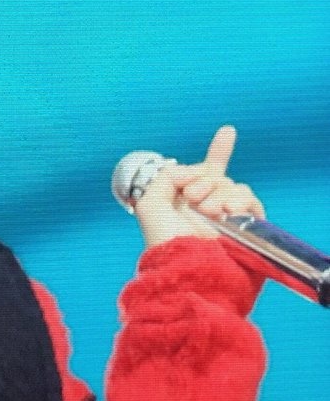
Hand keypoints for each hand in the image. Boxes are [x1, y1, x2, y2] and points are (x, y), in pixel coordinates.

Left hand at [133, 125, 266, 248]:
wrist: (187, 269)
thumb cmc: (165, 242)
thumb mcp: (150, 203)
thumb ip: (168, 175)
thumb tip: (198, 170)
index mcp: (188, 201)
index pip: (206, 171)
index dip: (219, 151)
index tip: (228, 131)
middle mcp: (210, 207)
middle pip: (218, 176)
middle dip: (205, 181)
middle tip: (192, 199)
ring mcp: (230, 217)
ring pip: (235, 186)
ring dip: (219, 194)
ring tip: (208, 211)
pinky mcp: (247, 227)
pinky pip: (250, 200)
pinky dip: (239, 201)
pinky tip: (228, 212)